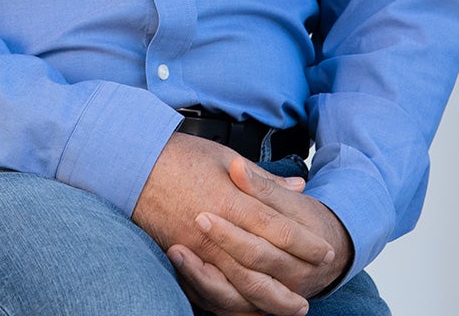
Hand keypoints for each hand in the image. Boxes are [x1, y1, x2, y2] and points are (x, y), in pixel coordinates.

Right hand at [132, 134, 334, 315]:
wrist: (131, 164)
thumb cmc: (181, 157)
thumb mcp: (226, 158)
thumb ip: (264, 180)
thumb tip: (298, 187)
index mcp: (232, 201)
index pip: (279, 230)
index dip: (306, 244)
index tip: (326, 253)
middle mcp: (217, 231)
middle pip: (264, 266)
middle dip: (293, 279)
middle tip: (315, 288)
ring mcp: (198, 249)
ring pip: (241, 285)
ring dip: (270, 299)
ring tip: (293, 307)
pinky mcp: (182, 258)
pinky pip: (214, 290)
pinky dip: (237, 303)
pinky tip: (253, 307)